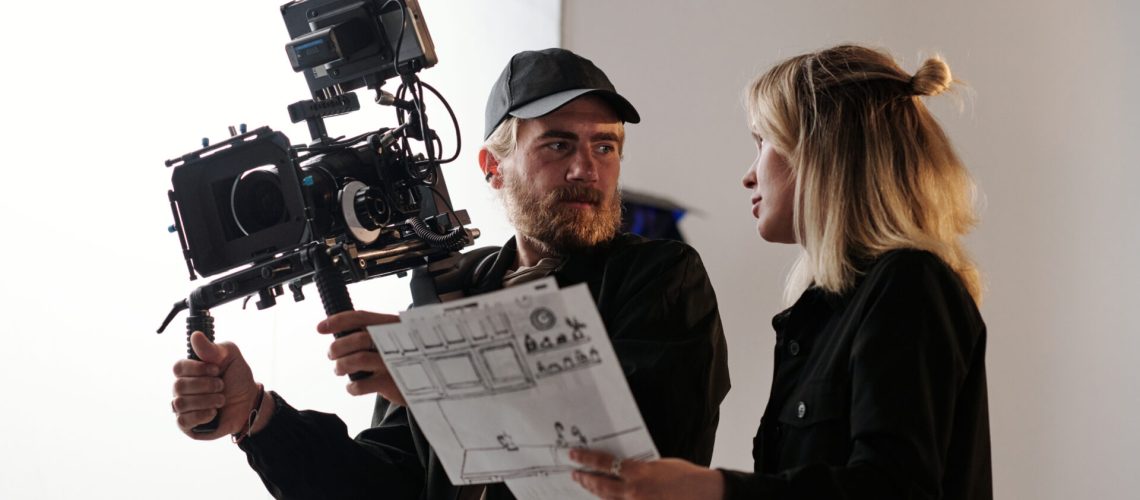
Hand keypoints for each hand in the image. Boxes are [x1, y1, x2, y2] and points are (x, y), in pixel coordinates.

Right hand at [171, 332, 267, 439]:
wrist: (249, 403)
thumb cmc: (237, 378)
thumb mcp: (231, 357)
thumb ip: (213, 348)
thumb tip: (195, 335)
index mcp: (189, 370)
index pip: (178, 367)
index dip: (198, 369)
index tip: (217, 369)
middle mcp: (181, 388)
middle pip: (179, 386)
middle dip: (206, 385)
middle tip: (222, 385)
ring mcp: (182, 407)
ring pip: (180, 403)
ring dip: (207, 400)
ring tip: (221, 400)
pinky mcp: (186, 424)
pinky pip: (183, 420)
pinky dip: (202, 415)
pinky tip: (214, 413)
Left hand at [317, 310, 403, 404]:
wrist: (436, 383)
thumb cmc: (406, 360)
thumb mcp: (396, 340)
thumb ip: (374, 335)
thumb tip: (339, 336)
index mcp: (392, 326)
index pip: (361, 318)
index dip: (338, 321)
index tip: (320, 327)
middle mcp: (395, 342)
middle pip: (357, 339)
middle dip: (337, 347)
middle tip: (331, 354)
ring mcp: (394, 363)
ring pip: (357, 360)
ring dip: (341, 366)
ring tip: (339, 370)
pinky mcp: (392, 383)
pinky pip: (361, 385)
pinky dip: (351, 387)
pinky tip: (353, 387)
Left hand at [570, 448, 724, 499]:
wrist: (702, 493)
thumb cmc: (683, 475)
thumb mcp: (657, 464)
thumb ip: (637, 467)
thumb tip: (620, 468)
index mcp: (638, 472)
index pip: (604, 463)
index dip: (586, 459)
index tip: (574, 455)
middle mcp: (634, 491)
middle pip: (600, 486)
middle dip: (585, 479)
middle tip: (575, 474)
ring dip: (594, 491)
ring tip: (586, 484)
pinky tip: (604, 498)